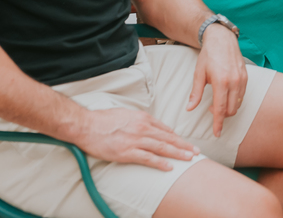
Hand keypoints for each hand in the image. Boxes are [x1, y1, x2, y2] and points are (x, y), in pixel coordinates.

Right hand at [74, 107, 197, 170]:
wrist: (86, 125)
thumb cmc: (104, 120)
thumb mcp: (127, 114)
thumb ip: (140, 121)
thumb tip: (151, 127)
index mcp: (143, 118)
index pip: (165, 129)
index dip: (177, 137)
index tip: (185, 144)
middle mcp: (142, 128)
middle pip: (168, 138)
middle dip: (184, 145)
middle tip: (196, 151)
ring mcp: (135, 140)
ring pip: (162, 147)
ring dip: (178, 153)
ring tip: (189, 158)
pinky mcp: (127, 152)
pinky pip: (147, 158)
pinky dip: (160, 163)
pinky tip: (169, 167)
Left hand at [190, 24, 248, 136]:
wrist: (222, 39)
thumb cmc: (209, 55)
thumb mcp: (198, 74)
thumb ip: (195, 93)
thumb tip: (189, 108)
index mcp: (221, 82)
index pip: (221, 109)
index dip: (218, 123)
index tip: (217, 133)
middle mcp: (234, 82)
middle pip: (231, 110)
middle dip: (222, 115)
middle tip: (210, 110)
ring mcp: (242, 79)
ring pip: (238, 104)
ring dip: (229, 108)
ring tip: (217, 102)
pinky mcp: (246, 77)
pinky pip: (242, 95)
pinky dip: (234, 100)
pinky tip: (226, 95)